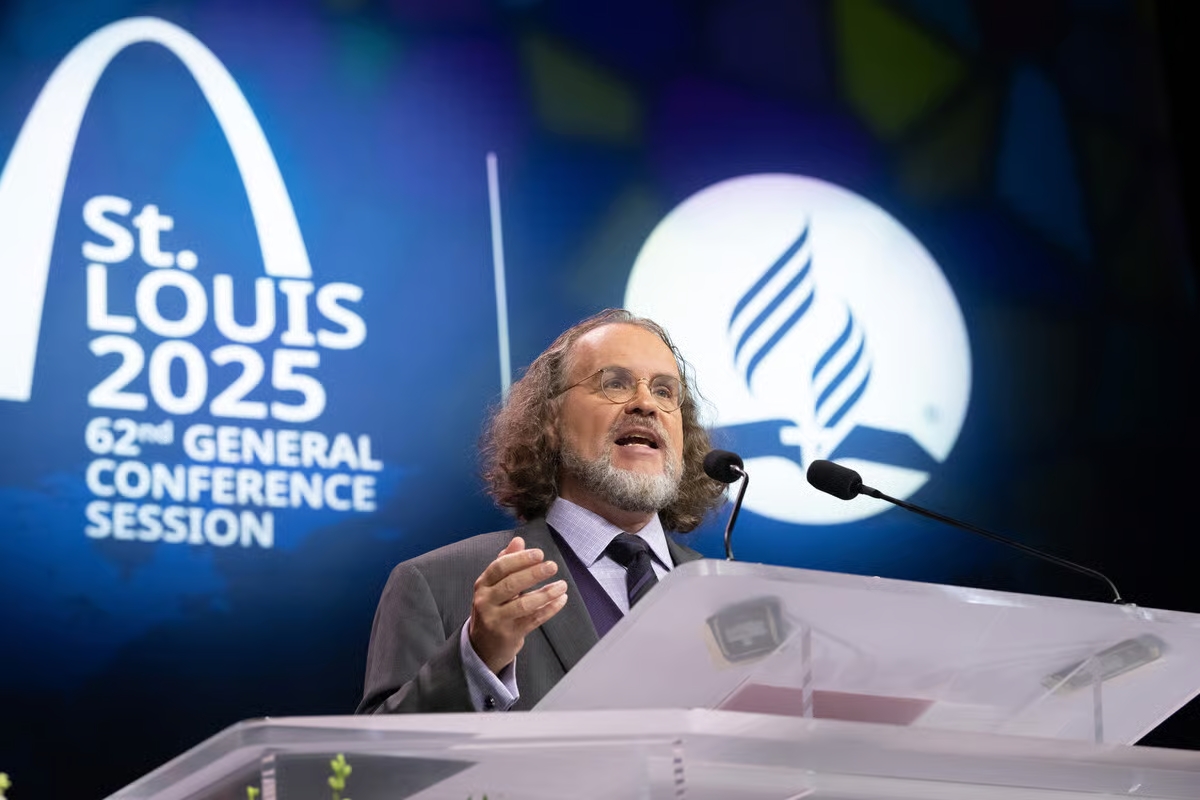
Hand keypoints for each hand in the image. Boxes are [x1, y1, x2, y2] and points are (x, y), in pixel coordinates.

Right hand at [468, 536, 568, 673]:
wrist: (482, 645)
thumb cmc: (492, 608)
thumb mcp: (493, 585)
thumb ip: (506, 562)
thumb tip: (519, 540)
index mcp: (482, 584)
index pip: (499, 567)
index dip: (520, 559)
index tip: (539, 554)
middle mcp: (486, 601)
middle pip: (511, 585)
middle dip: (533, 574)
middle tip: (552, 566)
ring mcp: (496, 619)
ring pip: (523, 604)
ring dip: (546, 593)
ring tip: (562, 585)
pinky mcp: (509, 634)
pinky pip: (533, 619)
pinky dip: (549, 609)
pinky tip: (561, 600)